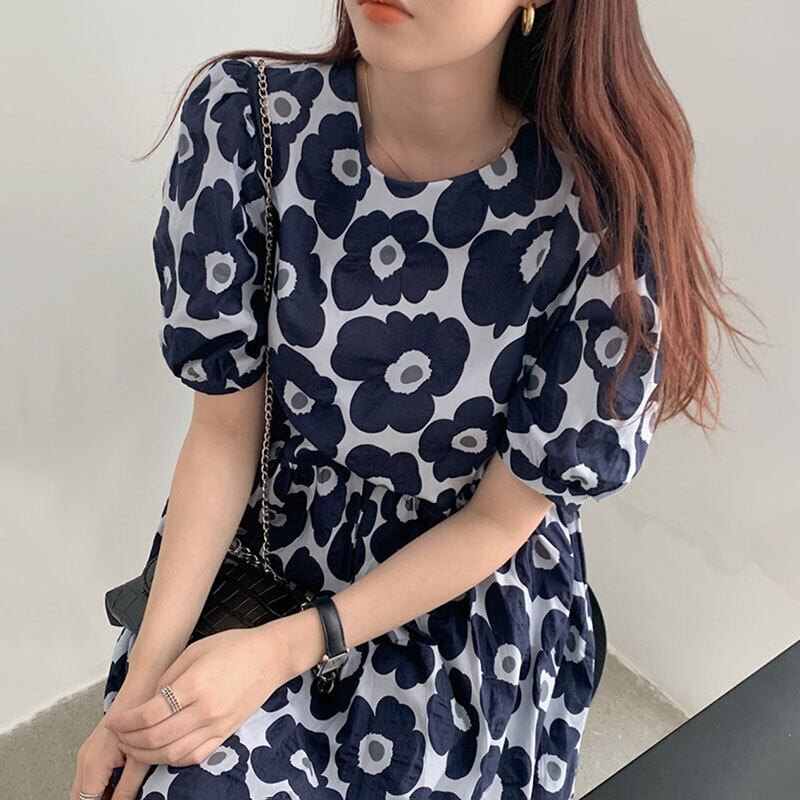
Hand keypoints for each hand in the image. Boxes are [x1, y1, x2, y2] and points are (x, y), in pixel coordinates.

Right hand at [70, 683, 158, 799]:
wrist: (143, 682)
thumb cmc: (143, 711)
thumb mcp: (141, 757)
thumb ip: (127, 788)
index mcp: (93, 764)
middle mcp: (85, 759)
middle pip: (80, 798)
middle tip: (121, 799)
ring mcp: (87, 753)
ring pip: (84, 789)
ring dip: (99, 796)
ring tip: (121, 794)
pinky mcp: (94, 748)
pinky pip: (91, 777)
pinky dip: (100, 787)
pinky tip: (118, 786)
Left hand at [102, 625, 291, 766]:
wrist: (271, 656)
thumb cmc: (236, 646)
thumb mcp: (195, 650)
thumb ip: (169, 677)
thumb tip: (149, 701)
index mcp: (195, 685)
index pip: (150, 714)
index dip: (126, 722)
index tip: (115, 721)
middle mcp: (206, 710)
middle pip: (156, 738)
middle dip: (130, 741)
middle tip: (119, 736)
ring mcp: (217, 725)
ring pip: (172, 754)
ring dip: (146, 755)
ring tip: (134, 747)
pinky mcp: (226, 734)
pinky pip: (194, 757)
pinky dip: (172, 760)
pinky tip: (161, 753)